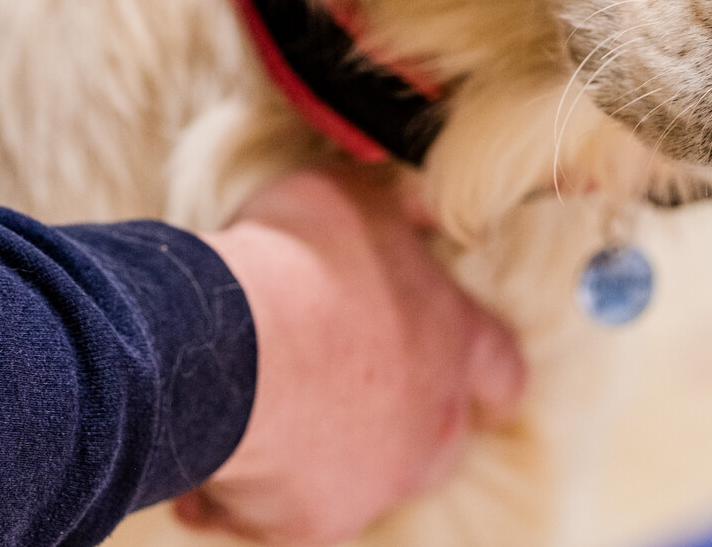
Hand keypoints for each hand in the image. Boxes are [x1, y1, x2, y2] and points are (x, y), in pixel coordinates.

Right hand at [182, 165, 524, 543]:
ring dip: (312, 451)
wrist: (231, 344)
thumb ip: (393, 212)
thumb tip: (420, 208)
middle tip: (328, 382)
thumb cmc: (294, 258)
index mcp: (452, 340)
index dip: (484, 373)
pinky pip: (276, 513)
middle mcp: (431, 424)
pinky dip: (243, 489)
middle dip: (388, 417)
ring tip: (250, 413)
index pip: (501, 368)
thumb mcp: (353, 197)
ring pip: (355, 479)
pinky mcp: (313, 525)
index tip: (473, 378)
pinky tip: (209, 448)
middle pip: (434, 437)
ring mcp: (377, 483)